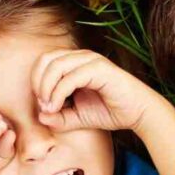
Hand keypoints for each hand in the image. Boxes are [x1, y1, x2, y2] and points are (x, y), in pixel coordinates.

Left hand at [31, 49, 157, 133]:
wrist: (139, 113)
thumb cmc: (110, 111)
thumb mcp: (77, 117)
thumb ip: (58, 117)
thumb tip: (40, 116)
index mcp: (75, 62)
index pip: (44, 61)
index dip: (36, 81)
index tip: (41, 105)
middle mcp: (81, 57)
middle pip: (46, 59)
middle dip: (38, 82)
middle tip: (42, 105)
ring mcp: (91, 60)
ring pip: (56, 65)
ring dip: (46, 87)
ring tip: (49, 107)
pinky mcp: (100, 69)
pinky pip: (70, 77)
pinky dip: (58, 92)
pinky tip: (57, 107)